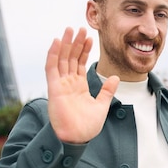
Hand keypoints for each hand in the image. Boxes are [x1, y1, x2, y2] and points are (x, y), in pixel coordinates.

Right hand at [45, 27, 118, 143]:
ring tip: (70, 30)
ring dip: (65, 44)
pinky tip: (58, 42)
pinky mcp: (53, 88)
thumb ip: (107, 91)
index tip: (89, 38)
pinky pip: (52, 68)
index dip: (84, 50)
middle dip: (75, 43)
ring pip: (61, 59)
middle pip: (70, 58)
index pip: (80, 63)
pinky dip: (54, 54)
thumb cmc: (87, 127)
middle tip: (80, 28)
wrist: (77, 139)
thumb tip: (115, 77)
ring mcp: (60, 85)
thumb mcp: (101, 106)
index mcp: (78, 87)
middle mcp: (68, 83)